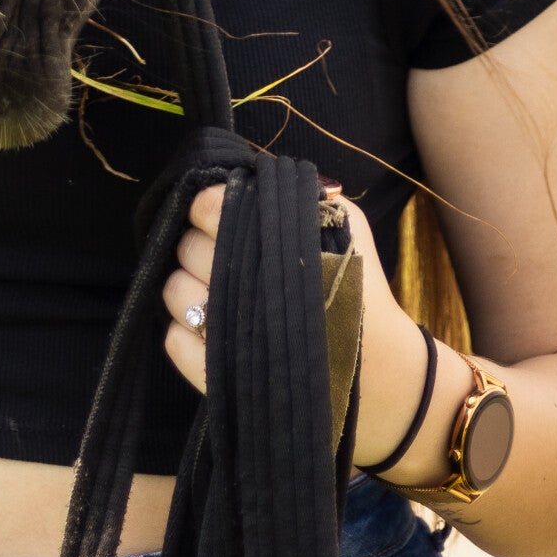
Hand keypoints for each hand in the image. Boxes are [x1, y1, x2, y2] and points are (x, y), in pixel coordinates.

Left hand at [163, 184, 437, 472]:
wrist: (382, 379)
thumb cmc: (362, 294)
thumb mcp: (347, 227)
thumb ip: (304, 197)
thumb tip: (258, 177)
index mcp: (271, 245)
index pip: (209, 206)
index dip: (210, 206)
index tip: (220, 213)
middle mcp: (243, 288)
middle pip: (188, 247)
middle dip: (200, 245)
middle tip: (222, 255)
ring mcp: (226, 335)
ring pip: (174, 292)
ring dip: (187, 287)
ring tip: (214, 291)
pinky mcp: (218, 377)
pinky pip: (174, 342)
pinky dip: (182, 332)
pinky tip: (208, 328)